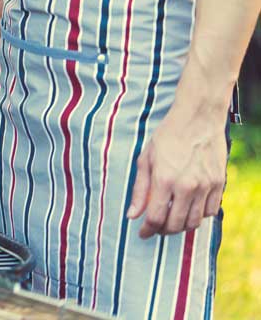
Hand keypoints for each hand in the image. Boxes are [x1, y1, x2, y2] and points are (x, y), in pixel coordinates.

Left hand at [127, 86, 228, 238]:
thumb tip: (132, 215)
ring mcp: (206, 185)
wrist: (198, 118)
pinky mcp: (219, 183)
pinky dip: (198, 216)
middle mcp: (187, 186)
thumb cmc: (168, 137)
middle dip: (162, 231)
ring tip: (171, 220)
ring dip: (180, 226)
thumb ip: (139, 190)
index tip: (142, 233)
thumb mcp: (145, 160)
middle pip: (175, 224)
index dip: (147, 230)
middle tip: (156, 228)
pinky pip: (210, 212)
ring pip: (194, 222)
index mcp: (164, 180)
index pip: (155, 217)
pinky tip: (188, 209)